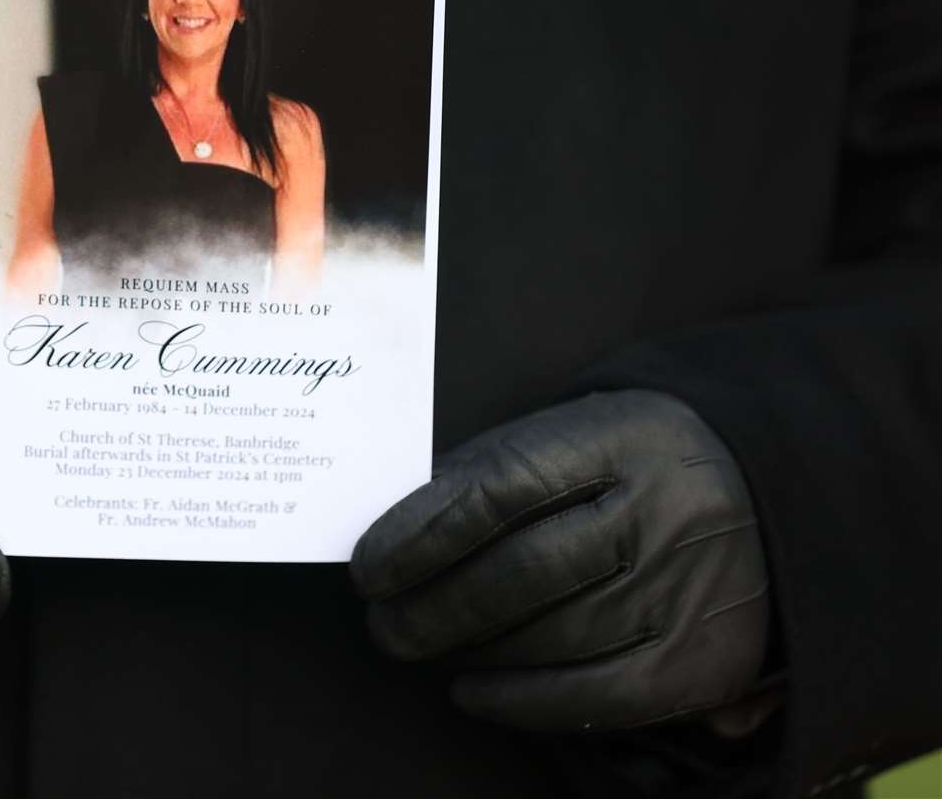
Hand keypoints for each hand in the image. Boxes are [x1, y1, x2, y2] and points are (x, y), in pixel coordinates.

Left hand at [351, 390, 771, 731]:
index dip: (421, 532)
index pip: (500, 487)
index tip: (367, 567)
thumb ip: (490, 472)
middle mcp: (664, 512)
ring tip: (418, 644)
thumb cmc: (629, 462)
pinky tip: (472, 691)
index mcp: (620, 438)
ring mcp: (691, 588)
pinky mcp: (706, 657)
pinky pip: (599, 696)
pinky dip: (522, 702)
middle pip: (524, 571)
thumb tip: (394, 534)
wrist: (768, 487)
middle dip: (433, 607)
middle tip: (382, 623)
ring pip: (555, 636)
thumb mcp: (570, 434)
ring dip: (468, 650)